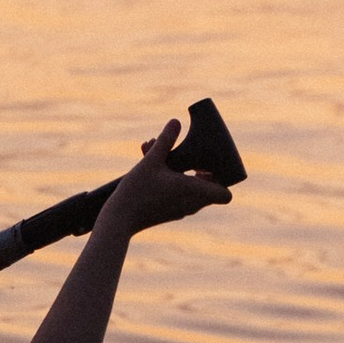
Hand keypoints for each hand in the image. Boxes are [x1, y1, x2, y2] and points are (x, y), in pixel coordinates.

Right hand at [104, 116, 233, 234]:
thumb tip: (176, 122)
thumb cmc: (136, 192)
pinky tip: (152, 167)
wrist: (118, 221)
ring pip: (191, 190)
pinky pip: (179, 196)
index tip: (210, 166)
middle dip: (200, 170)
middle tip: (189, 159)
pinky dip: (173, 183)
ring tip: (161, 156)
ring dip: (183, 173)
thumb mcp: (151, 161)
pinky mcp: (168, 213)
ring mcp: (180, 211)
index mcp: (193, 191)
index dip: (223, 180)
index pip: (225, 195)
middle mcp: (191, 204)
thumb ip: (166, 140)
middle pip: (209, 189)